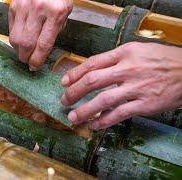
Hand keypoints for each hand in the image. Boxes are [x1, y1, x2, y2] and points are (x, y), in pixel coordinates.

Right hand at [9, 0, 72, 70]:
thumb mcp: (65, 12)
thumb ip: (55, 30)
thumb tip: (42, 50)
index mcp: (55, 13)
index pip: (43, 44)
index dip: (37, 60)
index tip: (34, 67)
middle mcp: (37, 10)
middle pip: (26, 44)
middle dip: (26, 58)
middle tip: (28, 61)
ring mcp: (22, 7)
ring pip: (15, 38)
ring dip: (18, 50)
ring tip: (24, 51)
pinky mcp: (13, 6)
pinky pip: (10, 28)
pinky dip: (14, 38)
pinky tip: (21, 38)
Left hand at [60, 42, 181, 129]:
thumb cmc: (163, 60)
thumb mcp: (139, 50)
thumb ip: (117, 58)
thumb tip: (94, 69)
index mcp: (125, 53)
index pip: (92, 63)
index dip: (75, 73)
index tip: (64, 82)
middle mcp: (128, 69)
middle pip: (92, 81)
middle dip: (73, 92)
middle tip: (64, 100)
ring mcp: (136, 88)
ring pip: (102, 100)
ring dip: (84, 110)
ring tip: (73, 117)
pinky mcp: (144, 104)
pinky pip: (118, 114)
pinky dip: (103, 121)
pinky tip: (94, 125)